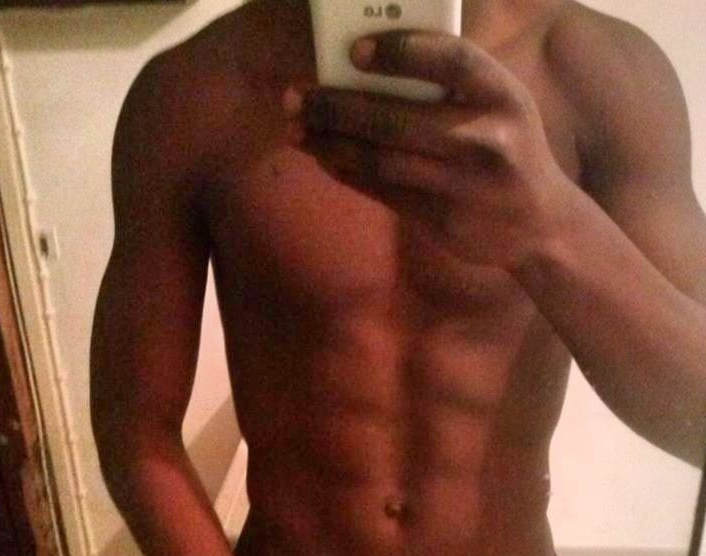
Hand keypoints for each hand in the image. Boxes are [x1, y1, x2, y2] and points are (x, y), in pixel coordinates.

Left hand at [286, 31, 575, 269]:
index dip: (398, 52)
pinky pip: (383, 192)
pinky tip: (324, 160)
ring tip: (296, 131)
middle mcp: (483, 138)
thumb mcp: (502, 106)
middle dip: (336, 107)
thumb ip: (454, 86)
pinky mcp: (441, 219)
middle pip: (396, 118)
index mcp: (502, 95)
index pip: (448, 60)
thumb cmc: (510, 151)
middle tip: (294, 97)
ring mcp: (461, 184)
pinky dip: (348, 174)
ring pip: (381, 161)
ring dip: (331, 145)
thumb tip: (368, 67)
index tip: (352, 50)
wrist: (540, 225)